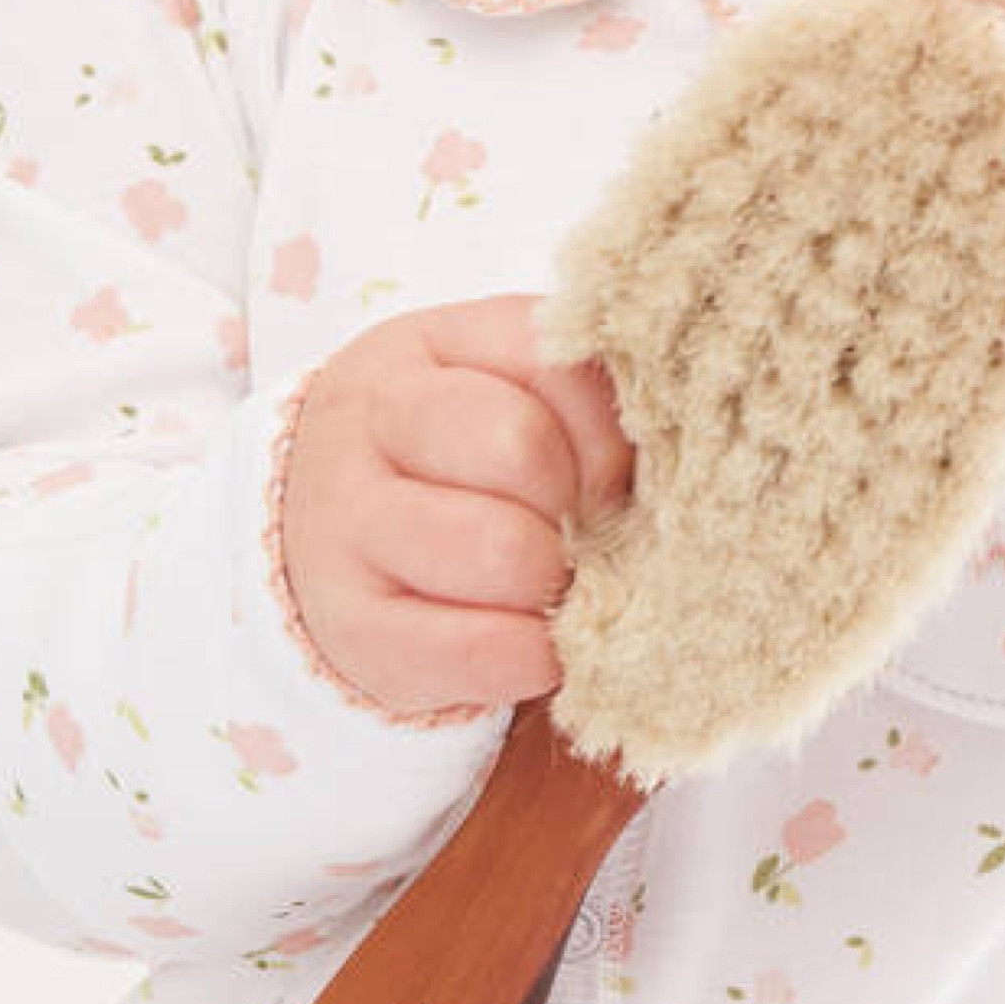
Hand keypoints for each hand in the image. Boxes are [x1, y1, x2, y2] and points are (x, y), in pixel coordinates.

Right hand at [282, 295, 635, 714]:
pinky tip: (533, 641)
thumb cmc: (448, 461)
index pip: (552, 360)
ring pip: (501, 550)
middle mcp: (373, 421)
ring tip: (555, 586)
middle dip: (581, 506)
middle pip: (522, 448)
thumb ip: (575, 399)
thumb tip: (683, 448)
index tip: (612, 473)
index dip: (609, 430)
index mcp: (427, 347)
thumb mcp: (497, 393)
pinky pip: (479, 648)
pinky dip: (533, 655)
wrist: (321, 536)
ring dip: (557, 583)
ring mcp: (349, 522)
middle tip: (585, 534)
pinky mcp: (351, 624)